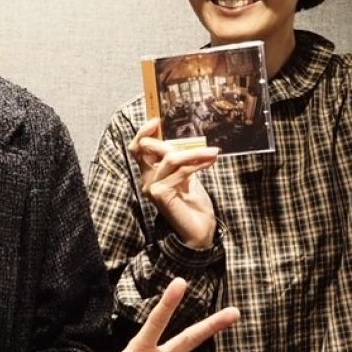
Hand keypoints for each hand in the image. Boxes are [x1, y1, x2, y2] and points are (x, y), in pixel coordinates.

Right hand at [130, 119, 219, 249]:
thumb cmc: (194, 204)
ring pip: (170, 158)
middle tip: (205, 145)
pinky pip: (180, 171)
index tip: (156, 121)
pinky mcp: (160, 194)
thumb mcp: (187, 177)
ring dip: (196, 154)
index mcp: (151, 174)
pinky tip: (210, 163)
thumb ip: (181, 161)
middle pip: (149, 149)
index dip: (143, 133)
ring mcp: (152, 187)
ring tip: (214, 153)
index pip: (138, 149)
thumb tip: (184, 142)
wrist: (199, 231)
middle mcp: (148, 180)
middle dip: (177, 143)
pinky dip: (197, 164)